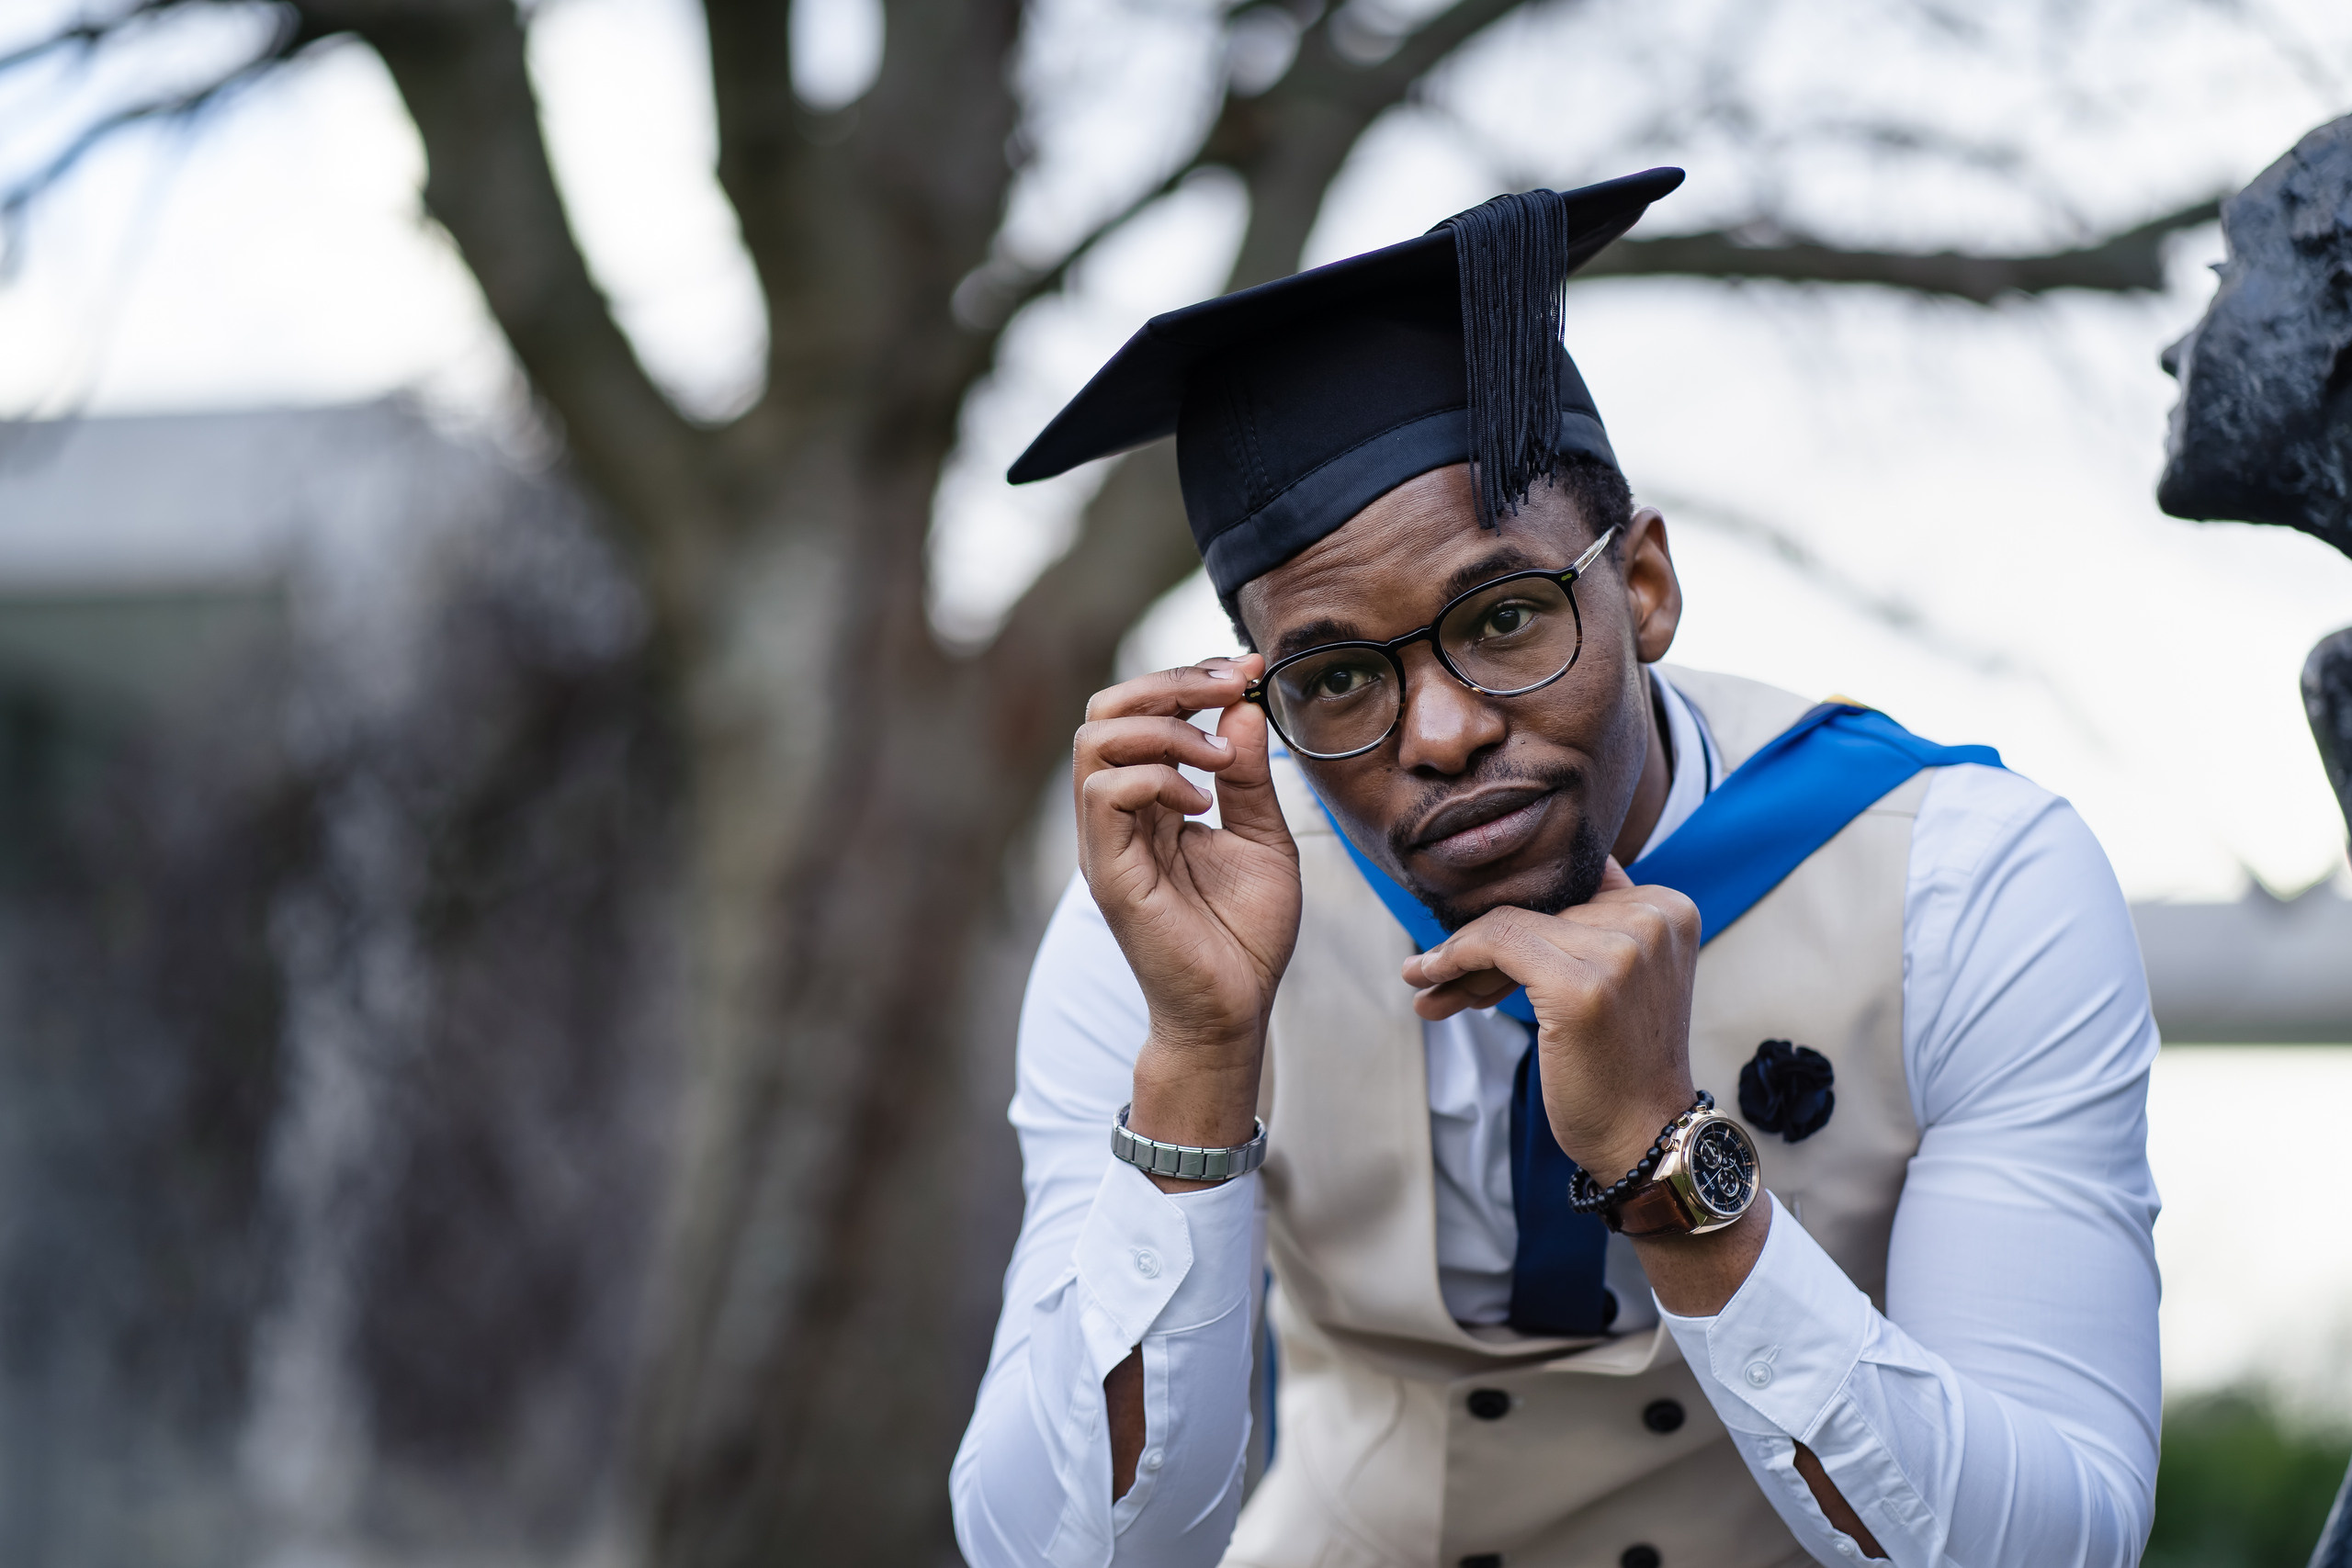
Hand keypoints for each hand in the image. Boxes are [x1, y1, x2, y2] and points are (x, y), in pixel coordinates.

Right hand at [1074, 656, 1299, 1152]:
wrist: (1234, 1011)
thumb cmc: (1245, 935)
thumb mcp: (1263, 836)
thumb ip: (1249, 774)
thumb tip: (1242, 705)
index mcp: (1150, 802)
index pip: (1141, 712)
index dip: (1189, 679)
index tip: (1247, 672)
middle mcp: (1117, 815)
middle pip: (1105, 710)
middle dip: (1169, 683)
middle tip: (1230, 687)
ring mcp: (1107, 843)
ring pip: (1095, 741)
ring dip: (1164, 729)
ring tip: (1218, 758)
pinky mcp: (1110, 874)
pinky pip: (1105, 795)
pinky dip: (1156, 777)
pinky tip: (1201, 804)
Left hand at [1400, 859, 1700, 1177]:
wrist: (1644, 1136)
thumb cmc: (1620, 1065)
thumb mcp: (1617, 979)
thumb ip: (1579, 932)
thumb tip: (1492, 907)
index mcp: (1667, 909)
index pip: (1571, 885)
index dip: (1518, 913)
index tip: (1475, 943)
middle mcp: (1652, 919)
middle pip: (1540, 907)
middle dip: (1483, 943)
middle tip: (1435, 973)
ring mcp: (1619, 951)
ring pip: (1510, 923)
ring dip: (1458, 956)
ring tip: (1424, 980)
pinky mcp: (1581, 984)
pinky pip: (1497, 943)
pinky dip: (1456, 957)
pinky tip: (1430, 977)